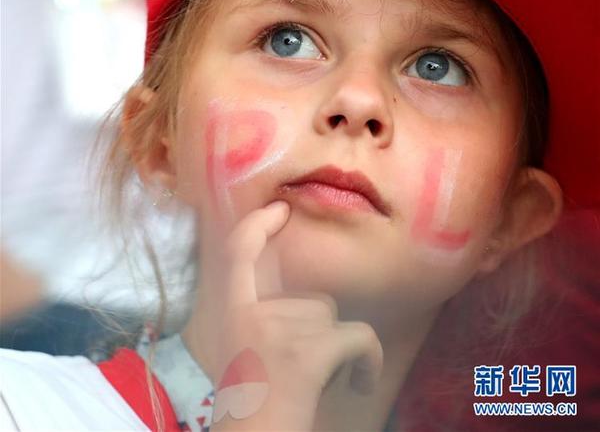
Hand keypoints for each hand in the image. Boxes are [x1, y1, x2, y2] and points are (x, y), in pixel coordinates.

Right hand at [210, 200, 383, 430]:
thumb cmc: (255, 404)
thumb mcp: (245, 350)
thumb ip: (262, 315)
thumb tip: (304, 295)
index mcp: (232, 313)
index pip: (238, 251)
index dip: (257, 224)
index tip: (279, 208)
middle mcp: (249, 313)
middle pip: (311, 298)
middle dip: (322, 332)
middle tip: (304, 370)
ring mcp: (278, 329)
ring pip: (333, 317)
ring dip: (340, 348)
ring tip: (320, 381)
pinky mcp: (307, 351)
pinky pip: (358, 336)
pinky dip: (369, 360)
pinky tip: (361, 383)